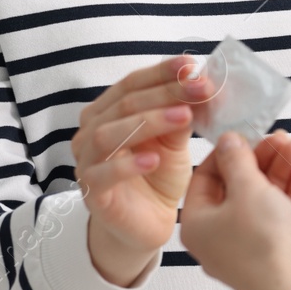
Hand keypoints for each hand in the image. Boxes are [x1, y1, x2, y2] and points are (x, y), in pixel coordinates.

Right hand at [72, 55, 212, 285]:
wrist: (147, 224)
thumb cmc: (158, 176)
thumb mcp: (175, 140)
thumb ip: (182, 114)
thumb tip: (204, 84)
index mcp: (108, 111)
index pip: (132, 83)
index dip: (162, 72)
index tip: (192, 65)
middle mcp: (91, 131)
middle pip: (125, 104)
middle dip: (166, 93)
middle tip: (201, 88)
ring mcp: (87, 161)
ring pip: (109, 134)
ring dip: (149, 122)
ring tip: (184, 117)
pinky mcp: (91, 192)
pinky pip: (103, 173)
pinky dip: (128, 164)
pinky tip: (154, 160)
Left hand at [181, 129, 290, 289]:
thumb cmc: (260, 240)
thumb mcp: (246, 189)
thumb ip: (237, 160)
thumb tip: (229, 140)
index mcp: (198, 224)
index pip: (205, 177)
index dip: (227, 152)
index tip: (247, 134)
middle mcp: (218, 236)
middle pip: (238, 186)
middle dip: (262, 159)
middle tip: (282, 137)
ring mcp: (246, 245)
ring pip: (262, 198)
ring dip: (281, 170)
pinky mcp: (272, 251)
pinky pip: (278, 214)